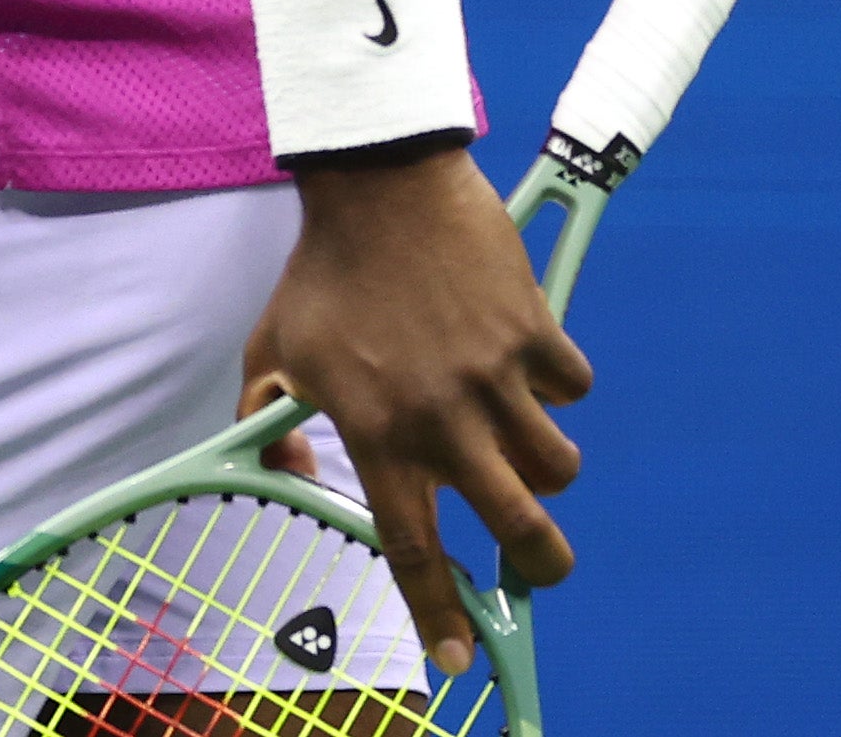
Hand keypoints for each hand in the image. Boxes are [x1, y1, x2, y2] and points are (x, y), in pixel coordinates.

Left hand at [244, 140, 592, 672]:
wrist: (380, 183)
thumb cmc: (322, 271)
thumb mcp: (274, 351)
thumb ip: (268, 419)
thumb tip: (296, 465)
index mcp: (380, 436)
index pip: (414, 550)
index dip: (440, 612)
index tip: (461, 657)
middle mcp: (444, 421)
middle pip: (521, 528)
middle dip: (542, 565)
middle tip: (540, 566)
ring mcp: (496, 377)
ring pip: (557, 465)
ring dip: (549, 467)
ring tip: (529, 449)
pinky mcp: (534, 331)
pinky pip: (572, 386)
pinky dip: (560, 383)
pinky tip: (532, 360)